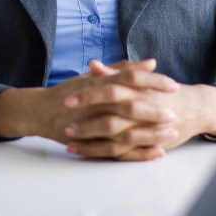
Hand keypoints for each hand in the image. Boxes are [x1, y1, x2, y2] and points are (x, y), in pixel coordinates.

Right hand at [0, 59, 180, 159]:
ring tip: (171, 134)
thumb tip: (151, 62)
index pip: (129, 79)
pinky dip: (137, 153)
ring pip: (124, 131)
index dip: (152, 82)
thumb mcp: (93, 75)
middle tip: (175, 112)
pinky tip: (156, 152)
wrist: (40, 112)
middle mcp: (94, 104)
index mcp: (98, 84)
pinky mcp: (90, 143)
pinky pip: (116, 151)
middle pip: (128, 106)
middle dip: (154, 110)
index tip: (173, 85)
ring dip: (149, 134)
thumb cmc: (70, 91)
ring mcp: (91, 125)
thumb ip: (122, 68)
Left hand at [65, 60, 215, 158]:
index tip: (69, 95)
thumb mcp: (142, 80)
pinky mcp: (145, 145)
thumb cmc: (165, 93)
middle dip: (86, 118)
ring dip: (89, 138)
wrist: (196, 109)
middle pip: (110, 115)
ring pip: (113, 137)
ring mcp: (143, 130)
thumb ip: (117, 73)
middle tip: (65, 118)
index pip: (111, 90)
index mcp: (139, 91)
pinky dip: (100, 152)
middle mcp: (141, 110)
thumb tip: (93, 65)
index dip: (89, 94)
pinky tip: (80, 151)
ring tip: (68, 137)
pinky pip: (119, 152)